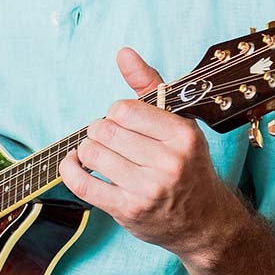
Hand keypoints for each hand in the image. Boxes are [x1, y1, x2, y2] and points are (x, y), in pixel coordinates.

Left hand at [59, 48, 231, 260]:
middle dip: (100, 131)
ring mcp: (148, 190)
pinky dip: (70, 170)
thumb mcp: (177, 120)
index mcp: (182, 135)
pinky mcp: (129, 211)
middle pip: (105, 131)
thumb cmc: (187, 163)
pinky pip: (83, 184)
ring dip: (88, 150)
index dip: (116, 112)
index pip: (123, 109)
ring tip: (99, 153)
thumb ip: (148, 84)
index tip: (124, 122)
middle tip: (111, 140)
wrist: (204, 221)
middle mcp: (168, 163)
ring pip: (92, 154)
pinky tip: (75, 163)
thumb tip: (123, 53)